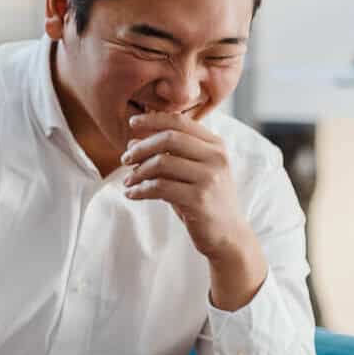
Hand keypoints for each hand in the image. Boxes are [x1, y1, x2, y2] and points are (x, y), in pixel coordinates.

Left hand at [120, 113, 265, 309]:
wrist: (227, 234)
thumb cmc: (204, 200)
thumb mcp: (191, 172)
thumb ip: (169, 155)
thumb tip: (133, 141)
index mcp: (216, 145)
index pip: (180, 121)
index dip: (153, 120)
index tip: (132, 123)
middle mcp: (216, 157)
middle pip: (169, 138)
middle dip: (142, 147)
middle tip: (125, 158)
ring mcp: (210, 178)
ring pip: (162, 163)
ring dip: (138, 172)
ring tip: (128, 181)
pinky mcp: (199, 199)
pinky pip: (159, 187)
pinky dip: (140, 190)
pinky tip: (132, 194)